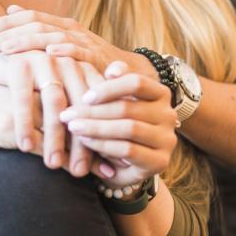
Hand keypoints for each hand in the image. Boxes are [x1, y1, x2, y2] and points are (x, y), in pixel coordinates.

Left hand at [0, 5, 157, 79]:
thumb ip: (38, 27)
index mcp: (61, 24)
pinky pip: (79, 51)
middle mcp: (72, 28)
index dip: (4, 23)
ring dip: (27, 42)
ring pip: (51, 35)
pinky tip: (48, 54)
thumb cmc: (90, 61)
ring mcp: (85, 41)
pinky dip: (65, 50)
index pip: (28, 16)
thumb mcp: (62, 42)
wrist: (129, 74)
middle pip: (34, 24)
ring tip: (5, 50)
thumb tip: (10, 7)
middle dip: (7, 35)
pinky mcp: (97, 57)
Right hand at [0, 48, 104, 176]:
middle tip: (81, 172)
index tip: (107, 164)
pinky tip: (25, 147)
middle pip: (80, 105)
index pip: (98, 105)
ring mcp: (42, 61)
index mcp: (81, 69)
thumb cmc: (30, 95)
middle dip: (81, 140)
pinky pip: (24, 99)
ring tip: (53, 164)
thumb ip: (81, 123)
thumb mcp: (57, 102)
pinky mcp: (17, 66)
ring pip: (54, 103)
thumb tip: (110, 165)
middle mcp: (65, 61)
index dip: (104, 134)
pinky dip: (26, 124)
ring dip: (54, 136)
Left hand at [59, 61, 178, 188]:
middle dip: (93, 111)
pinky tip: (86, 142)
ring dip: (96, 127)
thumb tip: (111, 70)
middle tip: (67, 114)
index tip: (85, 97)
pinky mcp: (160, 161)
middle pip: (128, 107)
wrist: (129, 165)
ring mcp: (167, 138)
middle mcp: (168, 114)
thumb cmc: (119, 124)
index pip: (136, 82)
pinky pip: (128, 150)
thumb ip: (115, 82)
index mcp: (160, 93)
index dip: (109, 88)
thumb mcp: (117, 101)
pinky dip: (104, 145)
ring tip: (73, 127)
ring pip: (128, 128)